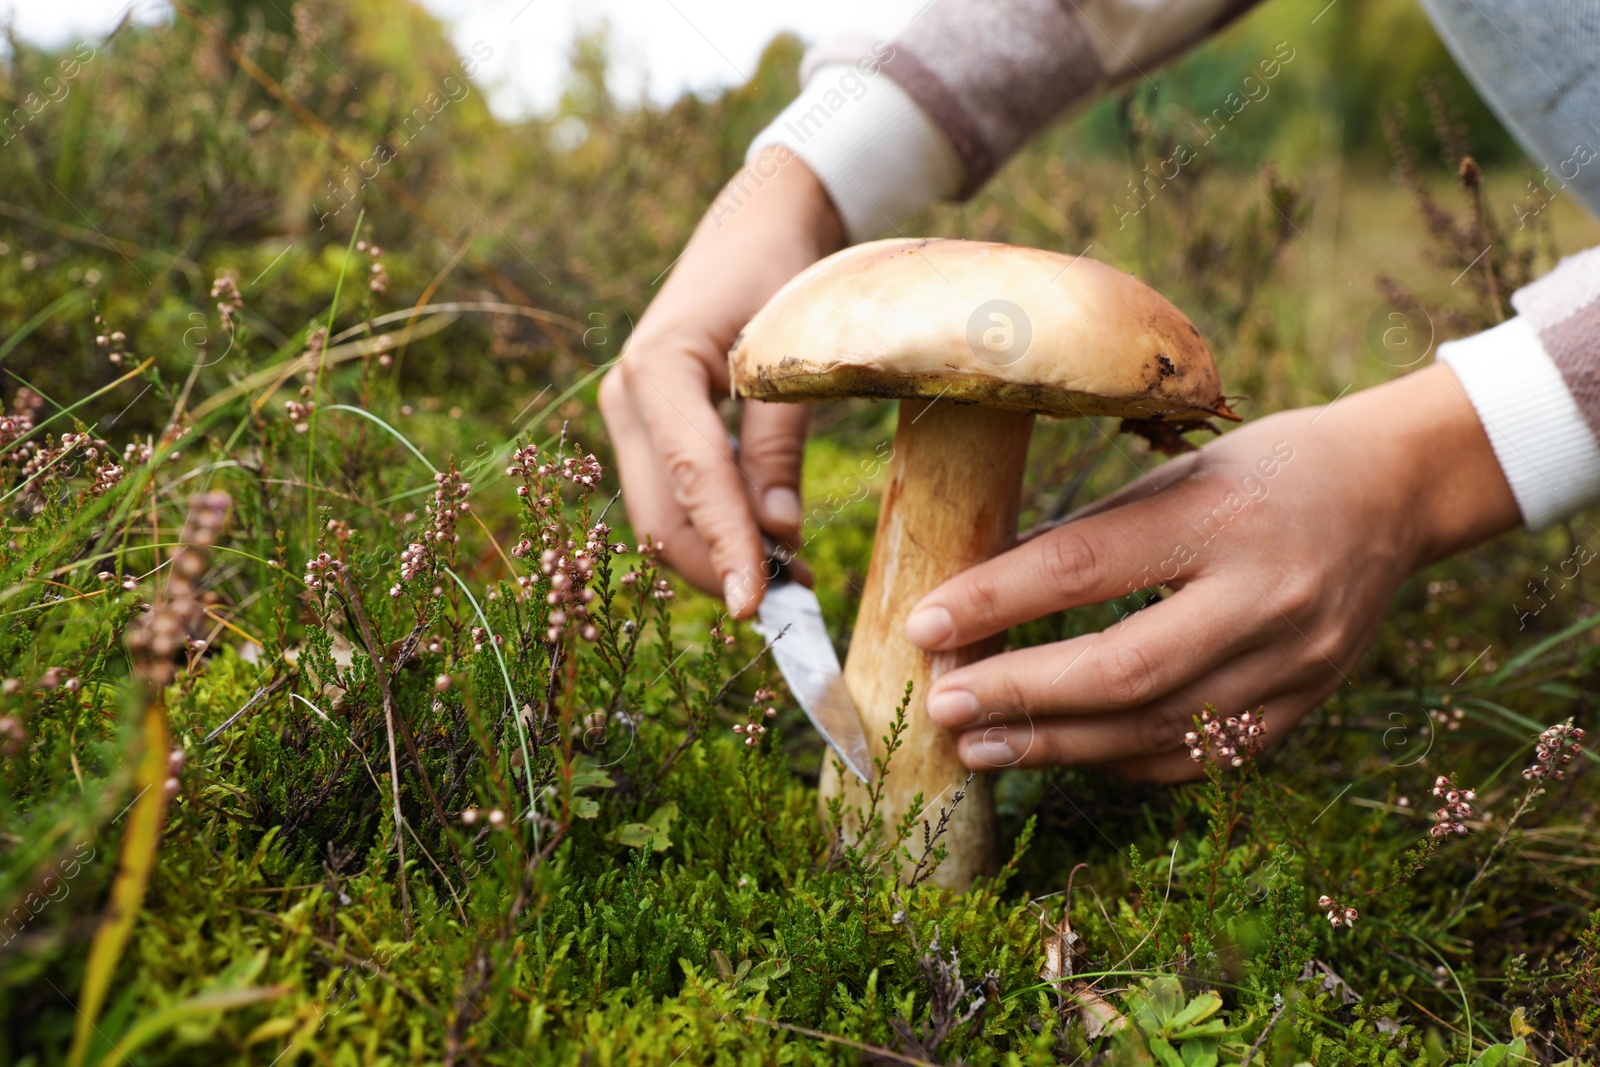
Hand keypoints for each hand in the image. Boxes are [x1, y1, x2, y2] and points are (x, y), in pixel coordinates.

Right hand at [598, 147, 843, 614]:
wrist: (762, 221)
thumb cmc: (784, 269)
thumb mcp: (790, 349)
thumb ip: (778, 441)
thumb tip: (778, 534)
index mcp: (656, 370)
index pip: (692, 480)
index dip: (724, 548)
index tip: (756, 606)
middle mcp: (627, 397)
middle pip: (661, 513)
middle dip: (719, 566)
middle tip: (794, 603)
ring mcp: (632, 413)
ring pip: (662, 514)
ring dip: (718, 555)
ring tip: (792, 577)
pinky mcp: (651, 425)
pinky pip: (675, 494)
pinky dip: (716, 528)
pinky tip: (768, 542)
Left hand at [904, 363, 1520, 780]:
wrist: (1394, 494)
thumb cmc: (1264, 469)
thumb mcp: (1176, 473)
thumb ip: (1089, 535)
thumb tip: (982, 593)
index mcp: (1222, 515)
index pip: (1086, 567)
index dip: (996, 602)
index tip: (924, 625)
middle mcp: (1265, 597)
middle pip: (1123, 670)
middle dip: (1019, 696)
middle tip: (941, 705)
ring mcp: (1293, 663)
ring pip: (1155, 730)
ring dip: (1054, 746)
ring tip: (976, 745)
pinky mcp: (1302, 706)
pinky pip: (1196, 757)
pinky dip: (1119, 760)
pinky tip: (1062, 753)